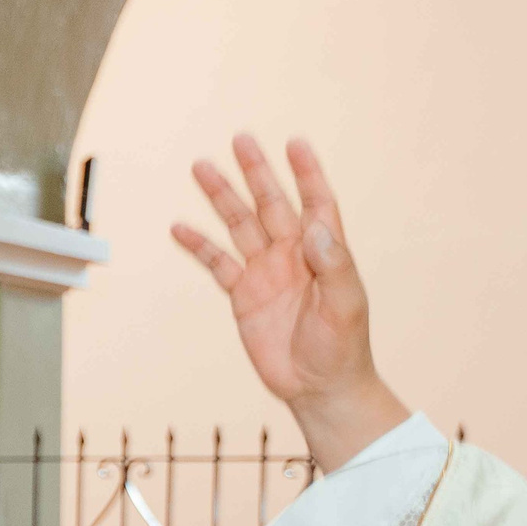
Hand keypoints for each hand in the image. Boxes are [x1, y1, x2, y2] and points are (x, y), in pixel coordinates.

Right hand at [171, 136, 406, 471]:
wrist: (318, 386)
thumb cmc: (342, 346)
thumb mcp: (345, 304)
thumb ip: (334, 264)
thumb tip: (316, 227)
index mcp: (324, 251)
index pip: (315, 202)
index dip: (306, 173)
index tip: (294, 143)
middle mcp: (293, 255)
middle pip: (271, 203)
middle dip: (256, 172)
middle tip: (241, 139)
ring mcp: (266, 273)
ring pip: (240, 225)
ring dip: (222, 198)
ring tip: (201, 168)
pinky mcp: (243, 296)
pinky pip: (217, 263)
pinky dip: (199, 245)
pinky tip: (180, 228)